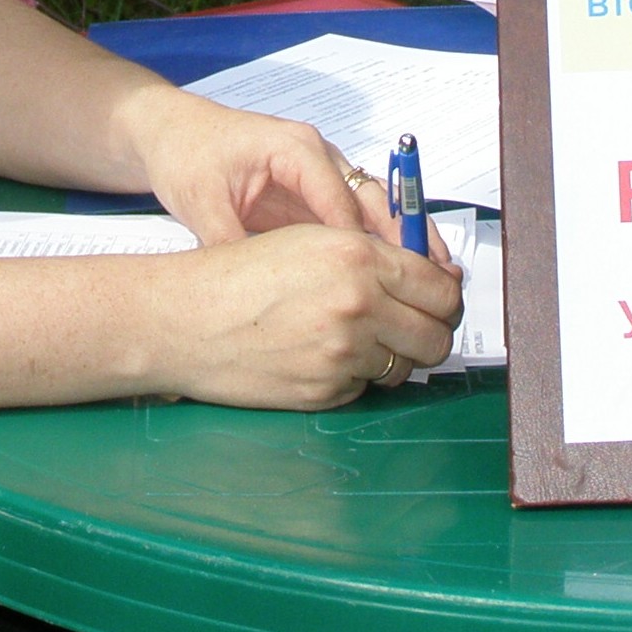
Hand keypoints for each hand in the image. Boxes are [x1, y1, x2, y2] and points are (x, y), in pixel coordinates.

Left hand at [120, 86, 450, 264]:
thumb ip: (227, 242)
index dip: (360, 245)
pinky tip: (398, 277)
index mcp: (295, 148)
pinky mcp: (316, 192)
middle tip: (438, 278)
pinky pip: (357, 219)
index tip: (379, 286)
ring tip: (437, 280)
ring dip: (404, 243)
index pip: (340, 199)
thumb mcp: (200, 201)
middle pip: (374, 198)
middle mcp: (320, 156)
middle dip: (407, 239)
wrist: (171, 132)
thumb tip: (251, 292)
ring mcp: (322, 172)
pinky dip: (380, 246)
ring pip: (375, 209)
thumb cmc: (186, 156)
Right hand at [144, 224, 464, 408]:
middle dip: (431, 332)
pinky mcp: (326, 392)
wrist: (185, 318)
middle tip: (412, 324)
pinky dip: (354, 375)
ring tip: (353, 337)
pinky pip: (367, 387)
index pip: (441, 287)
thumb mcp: (312, 239)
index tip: (441, 297)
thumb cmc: (238, 275)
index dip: (446, 295)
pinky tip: (319, 354)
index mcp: (358, 258)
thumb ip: (373, 253)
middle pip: (437, 335)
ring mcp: (343, 354)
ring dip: (391, 355)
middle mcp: (357, 305)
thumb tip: (429, 274)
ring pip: (406, 366)